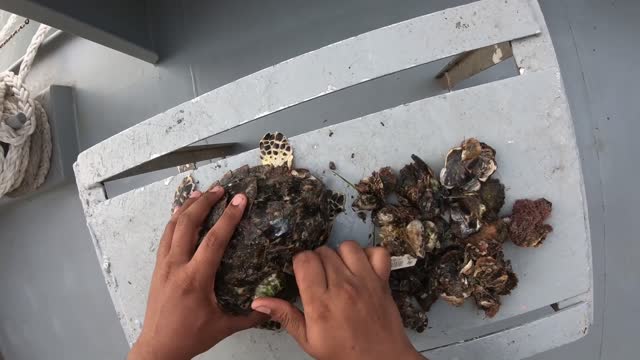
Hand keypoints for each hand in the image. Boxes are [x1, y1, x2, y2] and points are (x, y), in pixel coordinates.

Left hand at [129, 187, 265, 359]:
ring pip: (173, 227)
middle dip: (205, 203)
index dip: (229, 217)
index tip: (240, 200)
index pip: (214, 240)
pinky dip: (174, 221)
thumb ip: (250, 315)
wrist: (158, 348)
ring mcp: (163, 265)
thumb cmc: (190, 337)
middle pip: (189, 224)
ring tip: (201, 193)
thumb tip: (272, 305)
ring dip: (187, 207)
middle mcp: (176, 267)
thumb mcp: (224, 327)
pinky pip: (165, 237)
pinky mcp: (157, 268)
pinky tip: (181, 213)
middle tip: (220, 189)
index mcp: (195, 279)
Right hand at [251, 241, 424, 359]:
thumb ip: (286, 317)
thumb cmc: (343, 352)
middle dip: (318, 260)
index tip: (304, 275)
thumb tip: (258, 301)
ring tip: (339, 271)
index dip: (300, 264)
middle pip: (323, 251)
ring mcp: (365, 281)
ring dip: (340, 254)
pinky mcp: (383, 280)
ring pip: (347, 246)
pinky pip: (378, 252)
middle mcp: (343, 287)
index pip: (304, 260)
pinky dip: (369, 254)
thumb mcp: (308, 340)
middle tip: (321, 278)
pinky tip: (361, 268)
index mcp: (321, 303)